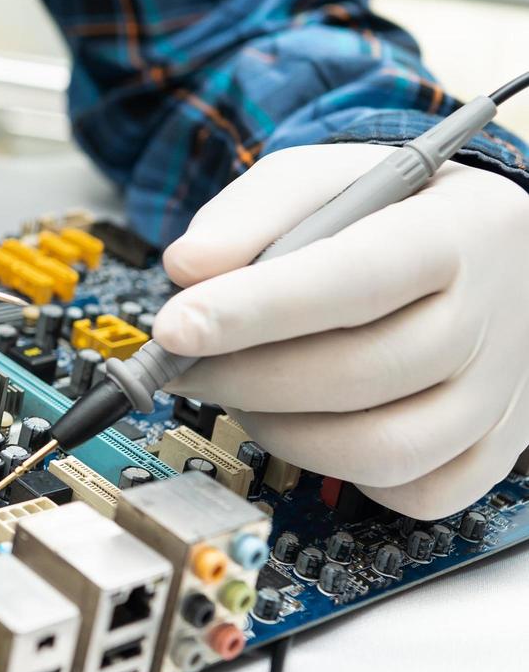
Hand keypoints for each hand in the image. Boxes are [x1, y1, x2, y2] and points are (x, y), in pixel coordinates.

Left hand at [151, 143, 528, 518]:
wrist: (485, 242)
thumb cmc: (389, 210)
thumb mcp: (319, 179)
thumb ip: (250, 213)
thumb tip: (186, 267)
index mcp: (452, 231)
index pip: (352, 279)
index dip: (254, 310)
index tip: (175, 327)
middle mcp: (490, 315)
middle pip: (360, 373)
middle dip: (245, 376)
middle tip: (182, 363)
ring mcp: (499, 390)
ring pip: (383, 448)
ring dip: (281, 432)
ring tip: (237, 393)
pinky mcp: (497, 446)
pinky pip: (416, 492)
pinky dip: (343, 472)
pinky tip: (308, 425)